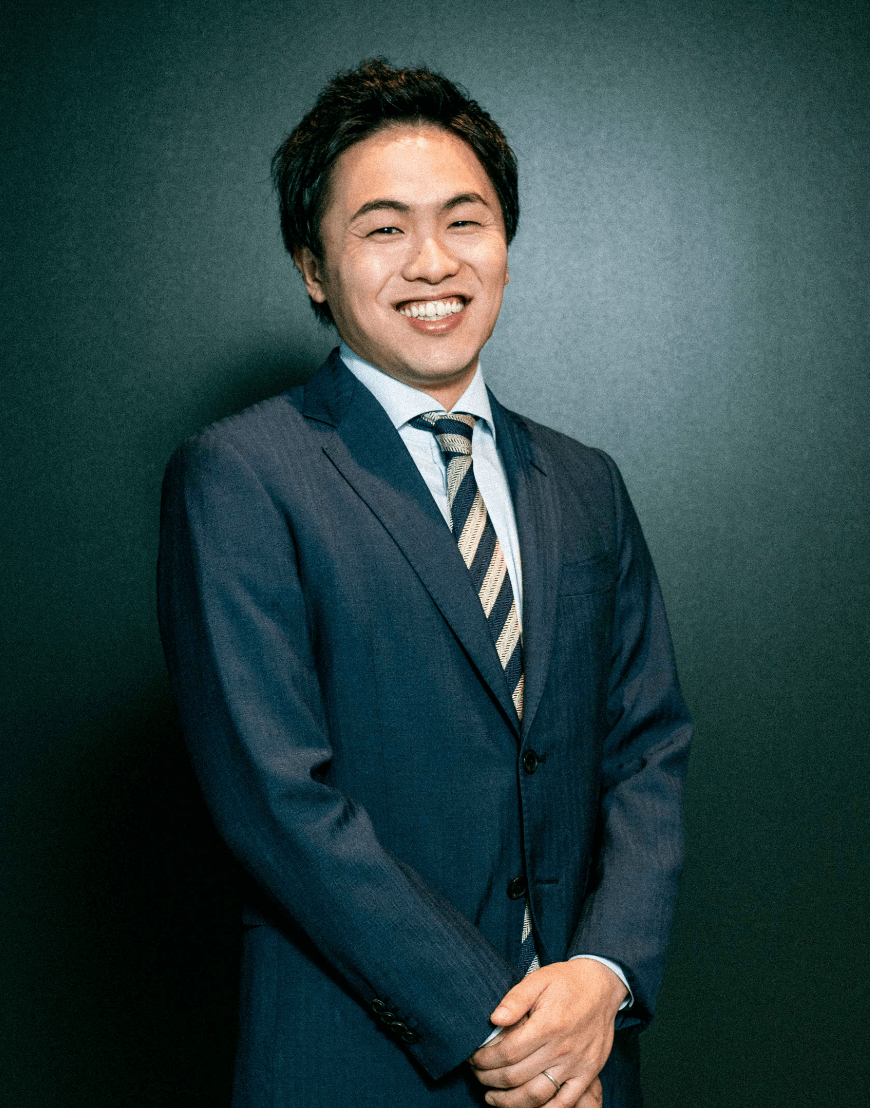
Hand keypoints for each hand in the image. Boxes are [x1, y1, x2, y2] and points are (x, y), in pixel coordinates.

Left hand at [468, 959, 626, 1106]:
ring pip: (537, 1096)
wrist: (602, 985)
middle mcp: (562, 1049)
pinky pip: (565, 1102)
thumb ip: (515, 999)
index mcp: (547, 1025)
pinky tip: (527, 1107)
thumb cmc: (567, 982)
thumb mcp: (538, 979)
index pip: (507, 1053)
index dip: (485, 1060)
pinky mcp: (588, 1073)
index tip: (473, 1059)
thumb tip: (494, 1019)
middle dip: (490, 1080)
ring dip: (510, 1102)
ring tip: (492, 1098)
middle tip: (477, 1076)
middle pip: (517, 1077)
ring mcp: (576, 1064)